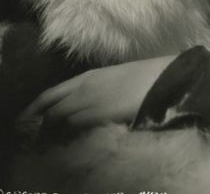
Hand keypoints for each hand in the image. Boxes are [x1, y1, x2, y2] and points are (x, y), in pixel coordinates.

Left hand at [22, 55, 174, 133]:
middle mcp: (85, 86)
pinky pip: (74, 126)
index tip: (27, 122)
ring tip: (55, 149)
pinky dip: (68, 136)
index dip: (34, 110)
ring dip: (53, 136)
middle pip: (51, 109)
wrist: (166, 77)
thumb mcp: (118, 80)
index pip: (50, 94)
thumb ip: (101, 90)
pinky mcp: (100, 111)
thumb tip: (92, 107)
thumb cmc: (148, 79)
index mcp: (89, 76)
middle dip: (42, 129)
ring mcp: (91, 98)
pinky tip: (71, 145)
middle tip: (42, 144)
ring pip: (59, 119)